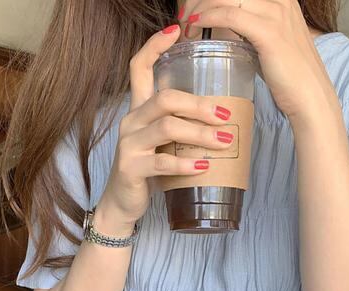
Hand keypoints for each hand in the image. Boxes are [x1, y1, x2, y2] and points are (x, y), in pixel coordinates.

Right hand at [99, 22, 235, 229]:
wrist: (122, 204)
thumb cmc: (148, 168)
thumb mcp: (161, 139)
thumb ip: (179, 120)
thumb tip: (221, 107)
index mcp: (138, 109)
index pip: (139, 68)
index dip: (155, 45)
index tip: (177, 29)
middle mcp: (130, 122)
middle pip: (165, 98)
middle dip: (199, 105)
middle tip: (226, 116)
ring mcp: (128, 145)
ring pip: (167, 128)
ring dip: (200, 134)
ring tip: (223, 142)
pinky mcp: (130, 169)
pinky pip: (162, 162)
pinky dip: (185, 164)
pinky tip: (203, 167)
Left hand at [189, 0, 337, 120]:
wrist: (309, 94)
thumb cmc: (286, 74)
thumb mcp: (267, 41)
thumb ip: (249, 29)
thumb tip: (223, 32)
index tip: (191, 11)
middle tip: (182, 20)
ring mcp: (276, 12)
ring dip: (198, 8)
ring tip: (185, 28)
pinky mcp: (269, 31)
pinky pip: (230, 15)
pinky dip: (207, 18)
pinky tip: (194, 28)